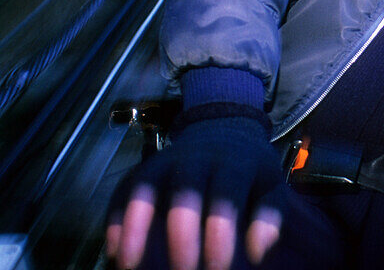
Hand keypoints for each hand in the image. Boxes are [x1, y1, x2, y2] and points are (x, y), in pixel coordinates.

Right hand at [106, 112, 284, 269]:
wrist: (224, 128)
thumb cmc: (248, 168)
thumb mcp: (269, 184)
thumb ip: (268, 215)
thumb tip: (258, 251)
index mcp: (233, 162)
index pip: (226, 194)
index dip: (220, 232)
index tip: (218, 267)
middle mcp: (197, 158)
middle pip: (185, 190)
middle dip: (181, 234)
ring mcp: (165, 160)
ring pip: (145, 186)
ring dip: (135, 225)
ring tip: (130, 265)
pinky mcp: (144, 168)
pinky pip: (124, 189)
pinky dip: (115, 218)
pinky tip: (115, 250)